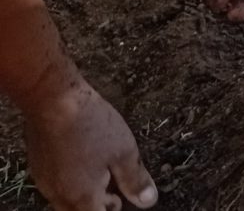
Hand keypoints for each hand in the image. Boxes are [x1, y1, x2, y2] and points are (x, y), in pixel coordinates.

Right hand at [23, 81, 157, 210]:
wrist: (54, 101)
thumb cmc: (91, 126)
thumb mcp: (124, 152)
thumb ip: (135, 180)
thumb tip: (147, 201)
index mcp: (81, 196)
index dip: (112, 210)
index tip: (123, 199)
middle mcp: (58, 194)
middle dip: (98, 207)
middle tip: (115, 192)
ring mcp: (44, 181)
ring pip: (65, 201)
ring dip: (85, 195)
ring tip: (103, 173)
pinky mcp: (38, 166)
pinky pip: (56, 185)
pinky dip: (72, 182)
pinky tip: (84, 162)